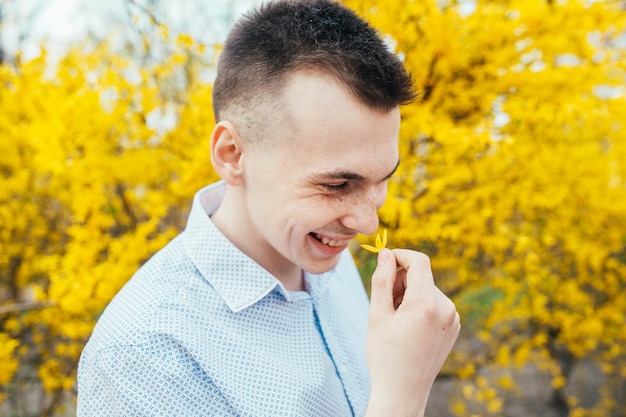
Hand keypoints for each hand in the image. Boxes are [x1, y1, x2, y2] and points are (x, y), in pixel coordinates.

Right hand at [365, 248, 460, 416]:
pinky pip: (435, 304)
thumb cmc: (385, 354)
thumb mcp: (377, 314)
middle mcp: (446, 308)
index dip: (400, 256)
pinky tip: (409, 328)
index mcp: (426, 304)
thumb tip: (386, 253)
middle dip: (400, 282)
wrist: (403, 392)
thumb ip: (382, 279)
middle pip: (421, 276)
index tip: (384, 261)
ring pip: (427, 290)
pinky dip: (420, 307)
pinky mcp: (454, 326)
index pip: (419, 261)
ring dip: (409, 295)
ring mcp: (453, 318)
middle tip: (384, 304)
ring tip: (396, 320)